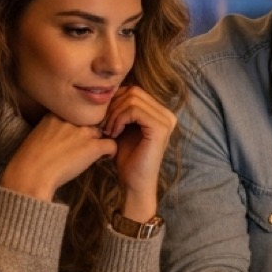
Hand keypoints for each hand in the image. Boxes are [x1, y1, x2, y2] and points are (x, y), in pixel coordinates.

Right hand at [0, 114, 116, 202]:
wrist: (31, 174)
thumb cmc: (29, 161)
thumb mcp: (36, 136)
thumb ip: (50, 131)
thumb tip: (58, 139)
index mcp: (55, 115)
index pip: (74, 114)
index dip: (76, 126)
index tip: (74, 137)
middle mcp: (71, 120)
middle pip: (88, 123)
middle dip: (88, 134)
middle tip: (85, 146)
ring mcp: (82, 133)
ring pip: (100, 132)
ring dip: (98, 142)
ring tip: (95, 153)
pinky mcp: (92, 147)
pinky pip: (111, 145)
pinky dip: (110, 152)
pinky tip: (106, 158)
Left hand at [101, 86, 177, 221]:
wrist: (134, 182)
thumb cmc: (128, 158)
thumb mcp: (123, 127)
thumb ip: (122, 109)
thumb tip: (110, 89)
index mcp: (161, 113)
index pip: (135, 91)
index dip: (115, 100)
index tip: (105, 120)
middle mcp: (167, 115)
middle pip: (134, 91)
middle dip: (114, 106)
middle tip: (104, 125)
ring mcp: (166, 121)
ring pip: (133, 99)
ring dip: (114, 114)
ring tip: (108, 131)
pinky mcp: (160, 128)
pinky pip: (134, 111)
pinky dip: (119, 120)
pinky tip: (114, 133)